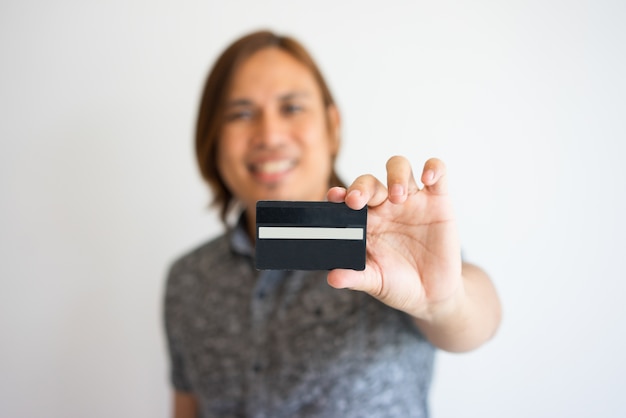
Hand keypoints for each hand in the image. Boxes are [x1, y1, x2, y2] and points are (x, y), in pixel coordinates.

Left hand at [326, 156, 463, 320]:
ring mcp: (411, 200)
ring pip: (399, 167)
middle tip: (358, 201)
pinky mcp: (438, 201)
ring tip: (397, 196)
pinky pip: (437, 173)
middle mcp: (385, 206)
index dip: (340, 194)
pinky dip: (434, 168)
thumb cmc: (398, 284)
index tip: (335, 197)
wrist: (432, 294)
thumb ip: (355, 277)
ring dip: (395, 175)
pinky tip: (428, 178)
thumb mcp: (375, 282)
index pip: (348, 199)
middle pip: (370, 181)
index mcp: (365, 221)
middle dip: (362, 186)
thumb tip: (332, 278)